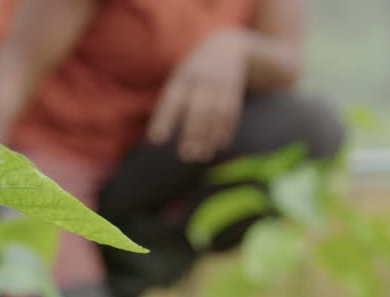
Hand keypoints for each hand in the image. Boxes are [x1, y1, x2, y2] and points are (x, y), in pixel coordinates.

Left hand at [147, 29, 247, 162]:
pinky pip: (232, 112)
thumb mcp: (179, 80)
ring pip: (216, 114)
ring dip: (210, 137)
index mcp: (182, 78)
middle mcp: (202, 80)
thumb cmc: (193, 72)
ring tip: (202, 157)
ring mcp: (221, 84)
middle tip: (186, 156)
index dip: (164, 120)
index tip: (156, 140)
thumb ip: (169, 105)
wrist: (227, 46)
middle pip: (198, 110)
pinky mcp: (235, 91)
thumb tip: (154, 140)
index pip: (172, 100)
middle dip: (192, 134)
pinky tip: (219, 145)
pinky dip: (226, 130)